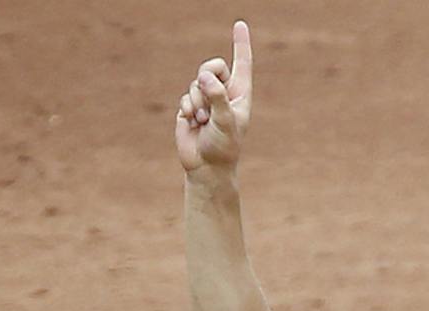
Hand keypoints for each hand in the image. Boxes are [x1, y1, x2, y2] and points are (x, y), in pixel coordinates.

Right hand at [175, 20, 251, 177]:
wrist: (206, 168)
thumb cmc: (223, 147)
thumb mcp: (226, 121)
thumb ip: (217, 96)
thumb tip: (203, 76)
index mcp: (239, 94)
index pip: (242, 63)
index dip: (241, 44)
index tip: (240, 24)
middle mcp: (223, 93)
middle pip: (212, 66)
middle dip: (207, 75)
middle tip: (207, 90)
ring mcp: (205, 100)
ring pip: (197, 82)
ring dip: (198, 101)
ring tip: (203, 121)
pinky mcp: (190, 108)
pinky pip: (185, 96)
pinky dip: (188, 109)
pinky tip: (193, 123)